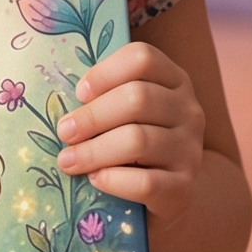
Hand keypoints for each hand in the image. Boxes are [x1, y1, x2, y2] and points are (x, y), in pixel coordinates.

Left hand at [54, 40, 205, 226]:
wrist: (164, 193)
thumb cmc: (131, 141)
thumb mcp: (123, 111)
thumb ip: (103, 96)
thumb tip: (60, 99)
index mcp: (173, 80)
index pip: (142, 58)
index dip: (105, 72)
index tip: (79, 93)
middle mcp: (189, 111)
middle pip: (138, 98)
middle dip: (92, 116)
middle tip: (63, 132)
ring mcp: (191, 150)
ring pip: (138, 140)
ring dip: (94, 151)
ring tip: (67, 160)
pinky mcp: (185, 187)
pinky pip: (146, 182)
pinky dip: (113, 180)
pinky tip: (95, 180)